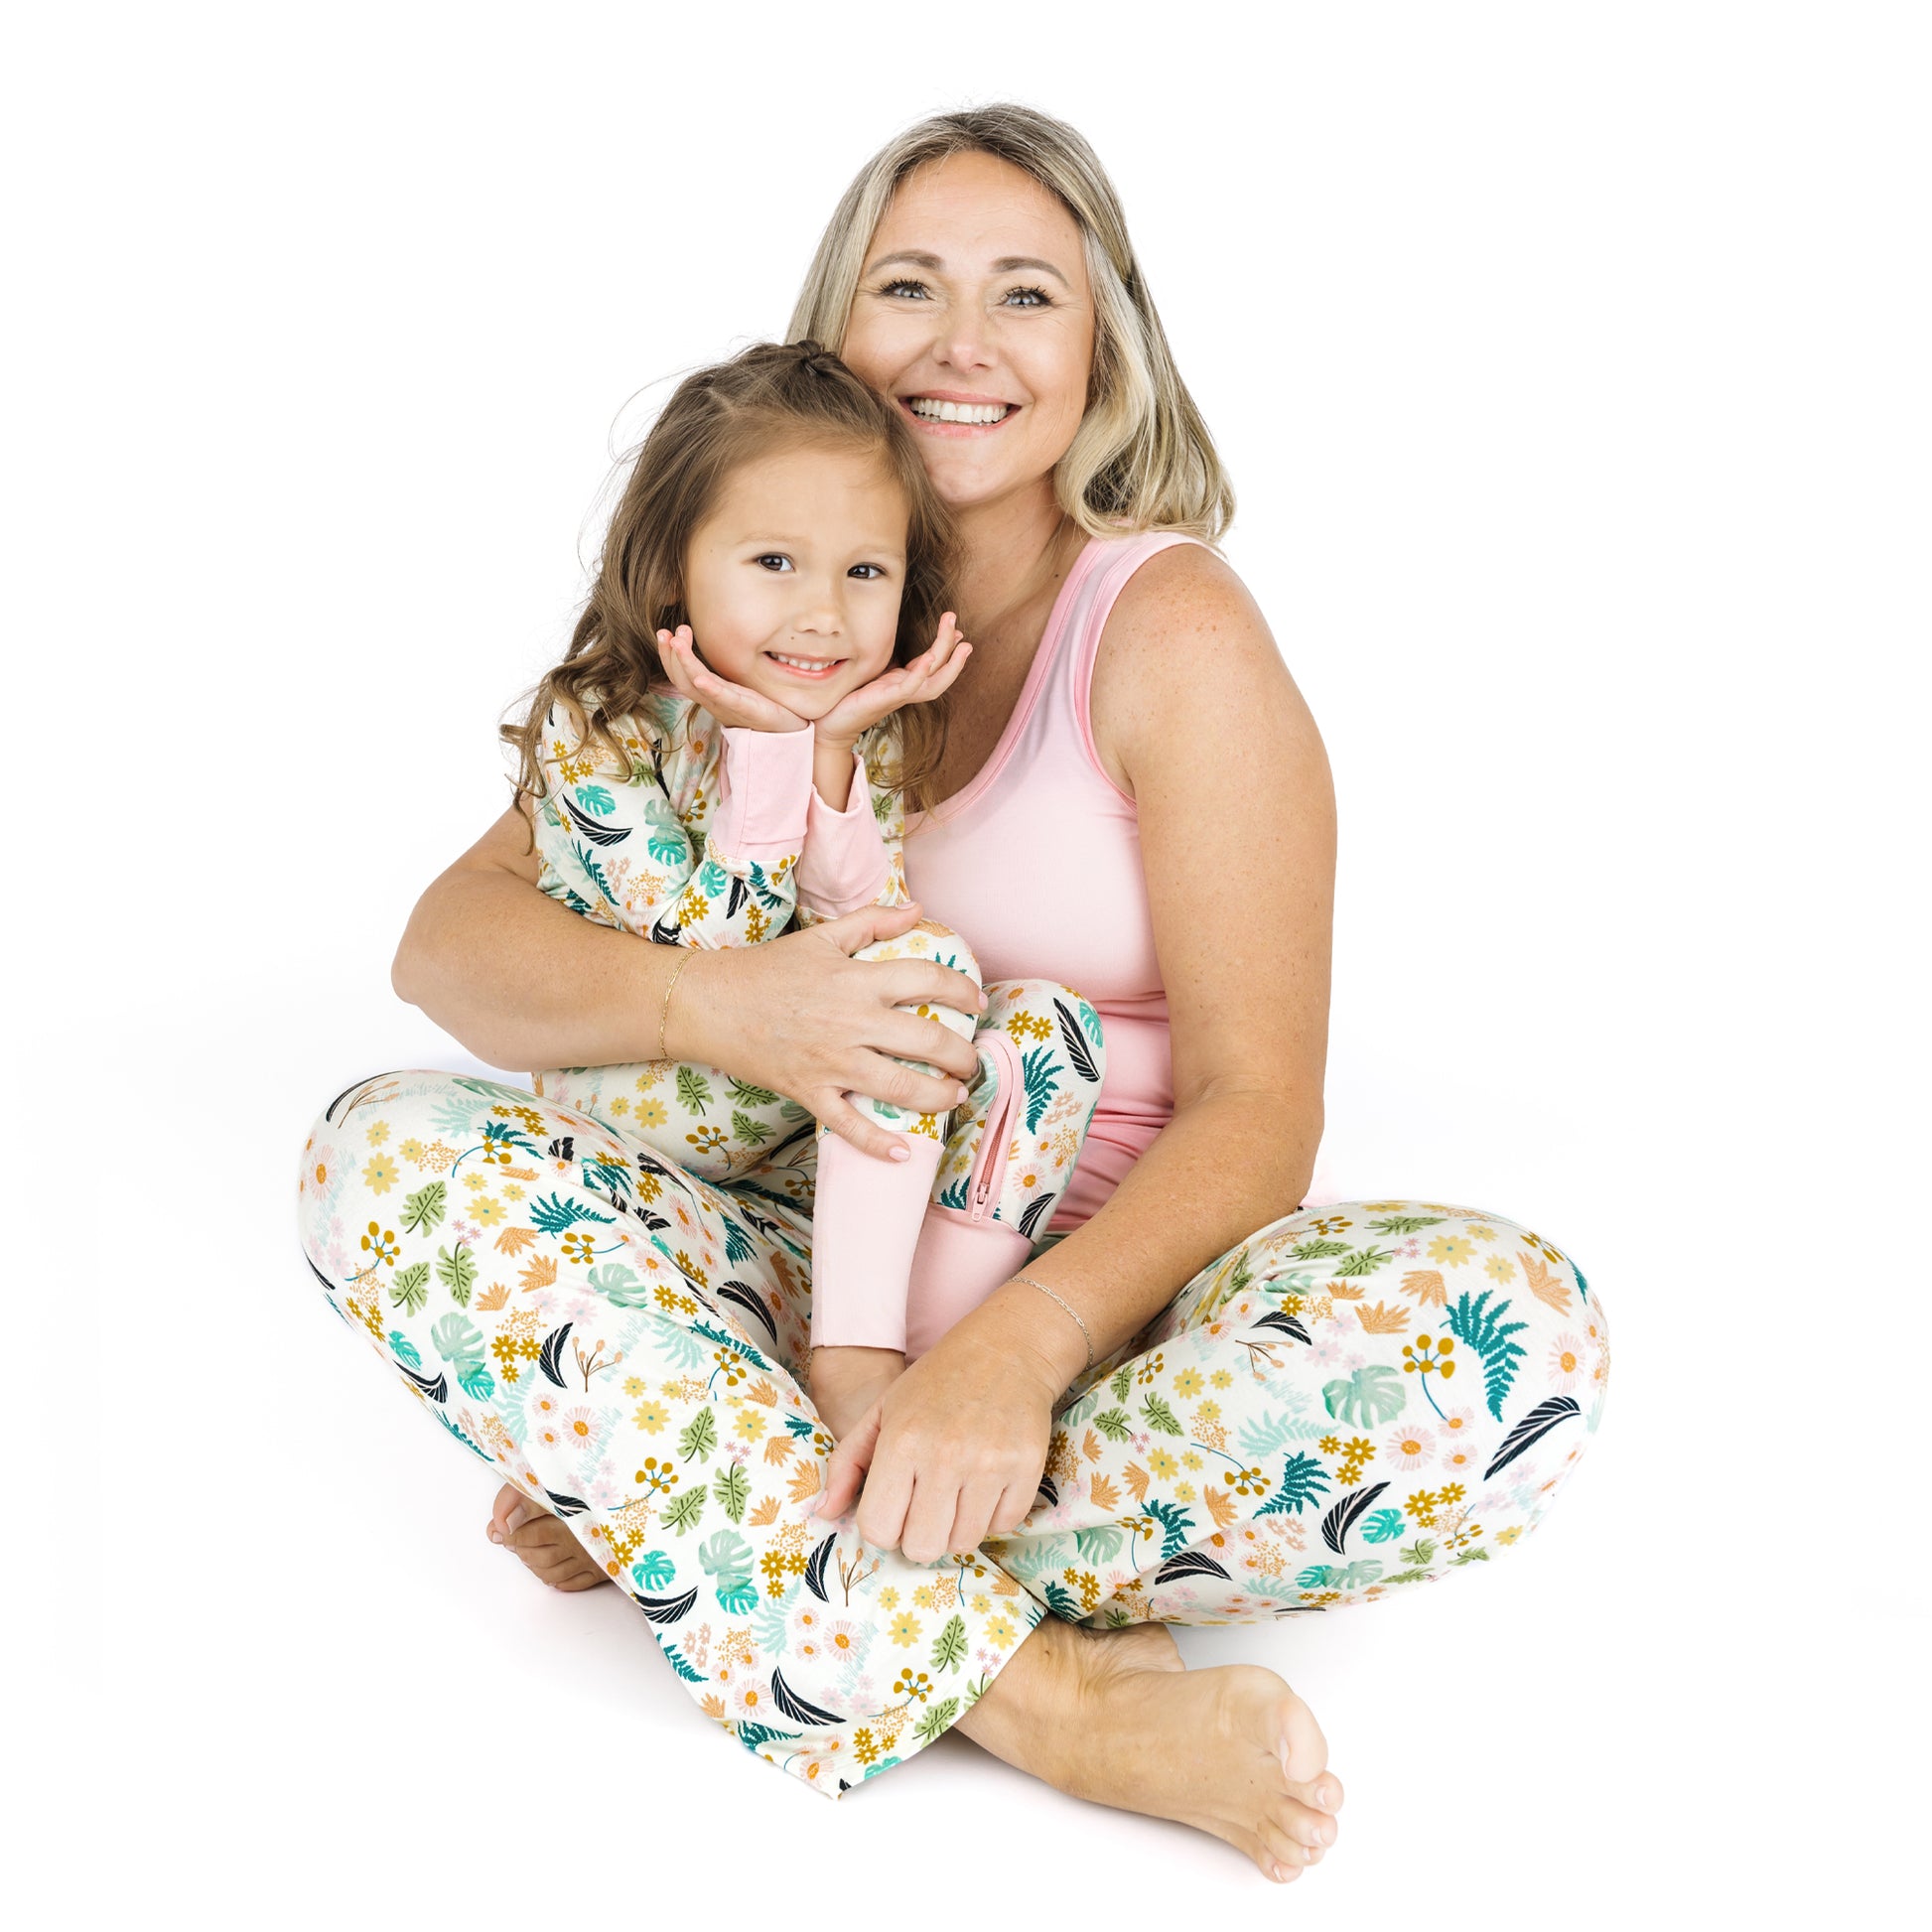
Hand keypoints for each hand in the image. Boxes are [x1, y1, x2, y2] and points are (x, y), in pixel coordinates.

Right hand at [655, 623, 809, 733]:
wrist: (788, 730)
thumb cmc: (763, 705)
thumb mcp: (739, 685)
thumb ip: (724, 670)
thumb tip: (718, 641)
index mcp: (711, 694)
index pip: (681, 675)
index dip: (669, 656)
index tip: (663, 633)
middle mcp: (714, 701)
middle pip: (682, 680)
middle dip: (670, 656)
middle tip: (664, 632)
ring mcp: (728, 706)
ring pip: (698, 686)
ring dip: (685, 663)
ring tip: (677, 642)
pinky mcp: (747, 709)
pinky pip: (725, 699)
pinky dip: (711, 689)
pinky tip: (700, 677)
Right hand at [677, 900, 986, 1161]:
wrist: (709, 1004)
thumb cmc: (766, 969)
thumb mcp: (822, 937)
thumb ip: (873, 921)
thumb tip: (918, 908)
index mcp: (857, 980)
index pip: (927, 979)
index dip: (961, 990)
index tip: (976, 1002)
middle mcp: (852, 1022)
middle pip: (927, 1040)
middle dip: (962, 1055)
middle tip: (971, 1061)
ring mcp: (832, 1062)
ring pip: (901, 1087)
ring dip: (938, 1097)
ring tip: (954, 1096)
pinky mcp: (810, 1092)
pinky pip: (850, 1125)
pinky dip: (879, 1144)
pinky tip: (905, 1153)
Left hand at [807, 1294, 1067, 1562]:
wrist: (1007, 1348)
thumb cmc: (935, 1382)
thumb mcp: (882, 1411)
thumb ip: (847, 1463)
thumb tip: (824, 1513)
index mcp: (902, 1442)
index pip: (879, 1529)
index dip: (883, 1526)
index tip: (895, 1508)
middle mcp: (946, 1457)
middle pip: (922, 1548)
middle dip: (919, 1536)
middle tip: (926, 1507)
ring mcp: (990, 1464)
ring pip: (964, 1543)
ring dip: (957, 1527)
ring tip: (957, 1492)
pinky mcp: (1027, 1468)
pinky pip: (1004, 1526)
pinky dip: (993, 1515)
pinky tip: (987, 1484)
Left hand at [814, 612, 972, 747]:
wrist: (831, 725)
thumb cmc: (847, 699)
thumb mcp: (868, 674)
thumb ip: (881, 663)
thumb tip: (883, 641)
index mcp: (902, 683)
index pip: (932, 664)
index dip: (945, 647)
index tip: (958, 631)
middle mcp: (906, 690)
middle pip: (940, 671)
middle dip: (951, 646)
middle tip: (954, 618)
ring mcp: (898, 696)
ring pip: (933, 681)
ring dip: (948, 660)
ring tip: (957, 637)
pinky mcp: (886, 700)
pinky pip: (909, 688)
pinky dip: (921, 674)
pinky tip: (929, 659)